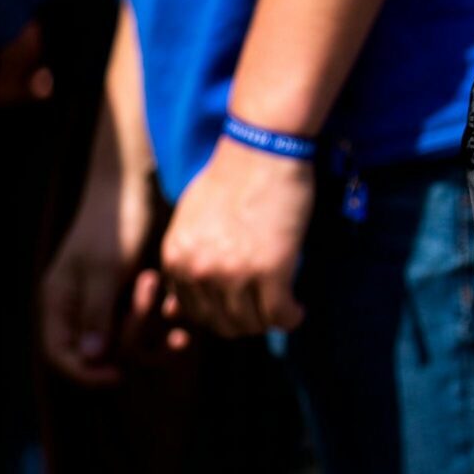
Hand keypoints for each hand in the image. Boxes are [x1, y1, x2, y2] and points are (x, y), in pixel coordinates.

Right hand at [41, 132, 167, 383]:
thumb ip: (96, 313)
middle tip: (150, 288)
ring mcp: (113, 304)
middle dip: (132, 334)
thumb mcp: (106, 267)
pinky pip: (153, 328)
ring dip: (154, 330)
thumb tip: (91, 357)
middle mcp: (84, 308)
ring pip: (132, 345)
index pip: (61, 355)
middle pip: (104, 354)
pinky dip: (167, 322)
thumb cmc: (116, 222)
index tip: (118, 375)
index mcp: (61, 302)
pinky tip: (181, 308)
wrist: (142, 189)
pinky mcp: (140, 298)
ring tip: (171, 299)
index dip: (85, 373)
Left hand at [159, 133, 312, 338]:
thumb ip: (187, 255)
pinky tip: (297, 311)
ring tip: (283, 311)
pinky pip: (279, 314)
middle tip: (264, 312)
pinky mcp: (271, 270)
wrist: (262, 150)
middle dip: (244, 323)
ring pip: (250, 323)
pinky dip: (290, 318)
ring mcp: (234, 273)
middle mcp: (198, 271)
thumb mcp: (190, 219)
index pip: (192, 311)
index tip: (239, 307)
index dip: (219, 313)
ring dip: (268, 323)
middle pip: (221, 323)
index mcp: (176, 258)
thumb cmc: (231, 176)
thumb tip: (182, 295)